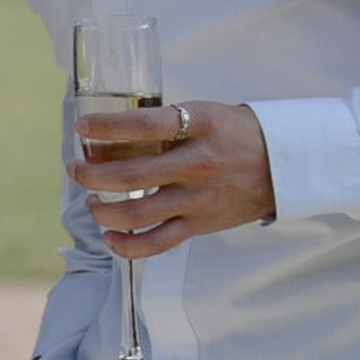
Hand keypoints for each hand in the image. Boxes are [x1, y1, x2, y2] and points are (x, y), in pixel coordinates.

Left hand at [73, 99, 275, 254]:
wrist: (285, 165)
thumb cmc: (236, 134)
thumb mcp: (205, 115)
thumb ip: (165, 126)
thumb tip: (107, 139)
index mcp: (200, 126)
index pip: (144, 124)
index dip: (106, 126)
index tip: (81, 125)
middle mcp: (197, 163)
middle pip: (130, 175)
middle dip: (91, 173)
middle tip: (74, 168)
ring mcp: (198, 198)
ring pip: (136, 213)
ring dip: (102, 210)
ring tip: (91, 202)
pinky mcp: (200, 225)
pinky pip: (156, 243)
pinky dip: (126, 245)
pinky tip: (109, 236)